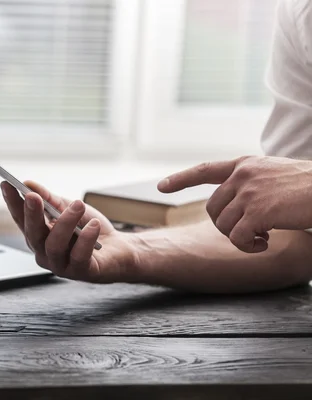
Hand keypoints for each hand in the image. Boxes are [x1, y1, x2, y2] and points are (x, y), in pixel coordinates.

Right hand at [0, 180, 137, 282]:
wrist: (119, 250)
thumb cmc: (90, 230)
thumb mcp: (69, 208)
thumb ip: (49, 198)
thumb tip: (28, 184)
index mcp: (39, 237)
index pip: (21, 219)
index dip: (12, 203)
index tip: (6, 183)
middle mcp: (45, 253)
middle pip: (33, 234)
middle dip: (31, 214)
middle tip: (32, 196)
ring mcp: (61, 265)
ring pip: (54, 245)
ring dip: (65, 222)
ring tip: (78, 205)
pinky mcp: (82, 272)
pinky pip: (79, 255)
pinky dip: (86, 238)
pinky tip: (93, 225)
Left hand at [157, 155, 311, 252]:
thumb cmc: (310, 186)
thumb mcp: (275, 176)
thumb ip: (252, 184)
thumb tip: (233, 206)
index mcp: (246, 165)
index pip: (206, 170)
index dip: (181, 179)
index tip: (161, 187)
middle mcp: (243, 175)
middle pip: (212, 209)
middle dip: (225, 225)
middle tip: (251, 232)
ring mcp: (249, 191)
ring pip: (222, 225)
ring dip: (239, 238)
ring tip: (262, 237)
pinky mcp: (258, 211)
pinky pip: (237, 238)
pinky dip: (247, 246)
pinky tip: (264, 244)